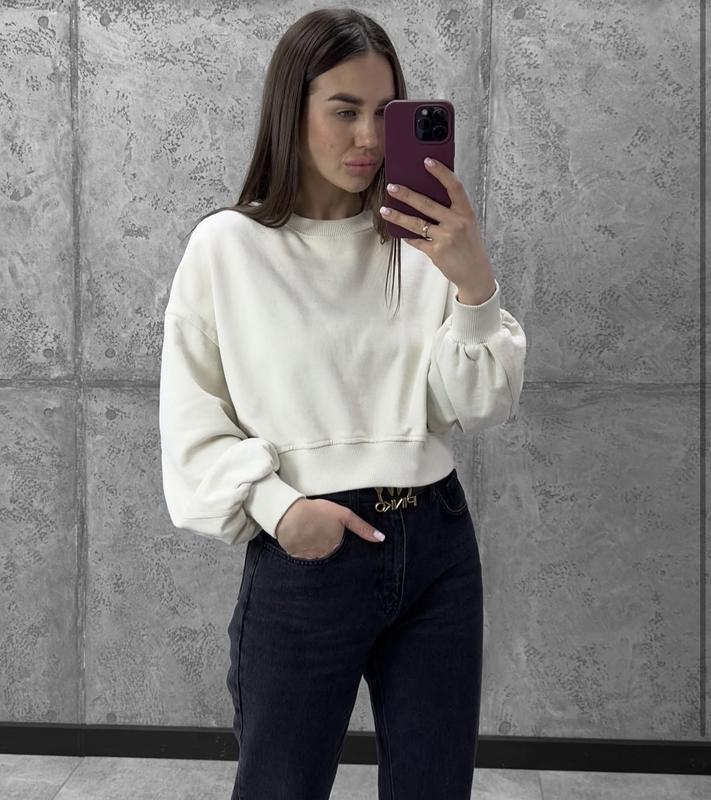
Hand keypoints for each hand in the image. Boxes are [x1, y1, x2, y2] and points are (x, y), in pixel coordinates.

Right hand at [274, 498, 384, 559]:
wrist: (290, 514)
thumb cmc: (317, 512)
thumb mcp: (344, 515)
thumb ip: (362, 528)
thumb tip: (381, 539)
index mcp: (336, 547)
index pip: (341, 549)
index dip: (337, 541)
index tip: (331, 533)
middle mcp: (325, 556)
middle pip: (329, 553)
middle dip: (326, 546)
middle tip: (319, 532)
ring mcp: (310, 557)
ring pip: (316, 555)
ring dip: (314, 548)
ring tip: (310, 534)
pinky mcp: (296, 556)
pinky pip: (302, 555)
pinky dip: (302, 549)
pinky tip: (300, 538)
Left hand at [380, 158, 495, 301]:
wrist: (475, 273)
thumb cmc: (469, 245)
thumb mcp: (468, 224)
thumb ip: (452, 211)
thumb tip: (426, 196)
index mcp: (466, 212)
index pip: (454, 186)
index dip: (441, 172)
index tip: (427, 161)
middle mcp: (456, 223)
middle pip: (427, 204)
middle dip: (407, 194)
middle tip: (392, 186)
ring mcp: (445, 238)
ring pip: (416, 223)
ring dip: (398, 216)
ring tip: (385, 209)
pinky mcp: (436, 252)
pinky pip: (416, 241)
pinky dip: (407, 236)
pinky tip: (397, 230)